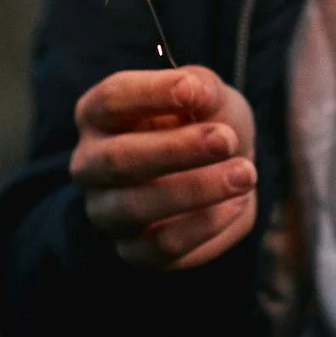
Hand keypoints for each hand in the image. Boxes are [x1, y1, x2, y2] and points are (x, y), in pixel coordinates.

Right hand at [70, 65, 257, 269]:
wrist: (221, 169)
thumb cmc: (203, 121)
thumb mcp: (207, 92)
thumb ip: (201, 87)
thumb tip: (197, 92)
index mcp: (97, 114)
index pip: (111, 100)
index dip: (151, 94)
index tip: (193, 90)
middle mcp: (90, 165)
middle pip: (118, 159)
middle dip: (177, 149)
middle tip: (227, 139)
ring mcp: (106, 211)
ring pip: (138, 207)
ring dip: (198, 190)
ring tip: (245, 174)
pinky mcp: (134, 250)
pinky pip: (163, 245)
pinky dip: (205, 225)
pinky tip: (236, 203)